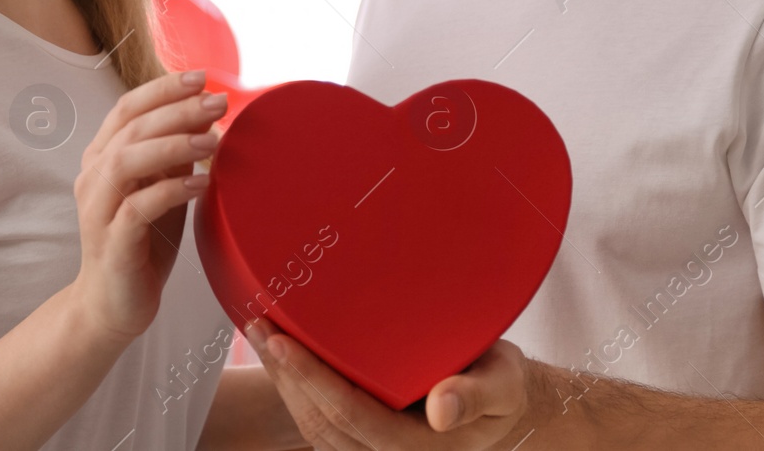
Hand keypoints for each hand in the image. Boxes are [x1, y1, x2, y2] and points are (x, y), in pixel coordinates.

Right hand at [71, 69, 226, 343]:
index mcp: (103, 158)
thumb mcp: (161, 188)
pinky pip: (136, 208)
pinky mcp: (111, 243)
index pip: (127, 108)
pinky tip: (200, 183)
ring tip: (211, 140)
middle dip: (176, 109)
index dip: (162, 89)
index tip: (202, 77)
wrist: (112, 305)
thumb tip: (208, 114)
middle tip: (218, 103)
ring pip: (126, 161)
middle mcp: (93, 177)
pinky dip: (170, 190)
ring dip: (171, 144)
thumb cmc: (143, 242)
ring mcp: (98, 210)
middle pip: (130, 128)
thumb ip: (175, 154)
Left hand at [245, 317, 539, 449]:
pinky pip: (318, 422)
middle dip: (285, 375)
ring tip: (261, 334)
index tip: (283, 342)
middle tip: (260, 325)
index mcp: (420, 448)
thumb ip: (476, 394)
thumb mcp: (503, 383)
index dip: (313, 379)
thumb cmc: (500, 383)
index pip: (353, 414)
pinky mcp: (361, 438)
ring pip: (313, 426)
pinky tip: (282, 358)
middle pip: (322, 422)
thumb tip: (441, 409)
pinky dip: (295, 389)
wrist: (501, 398)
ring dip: (283, 382)